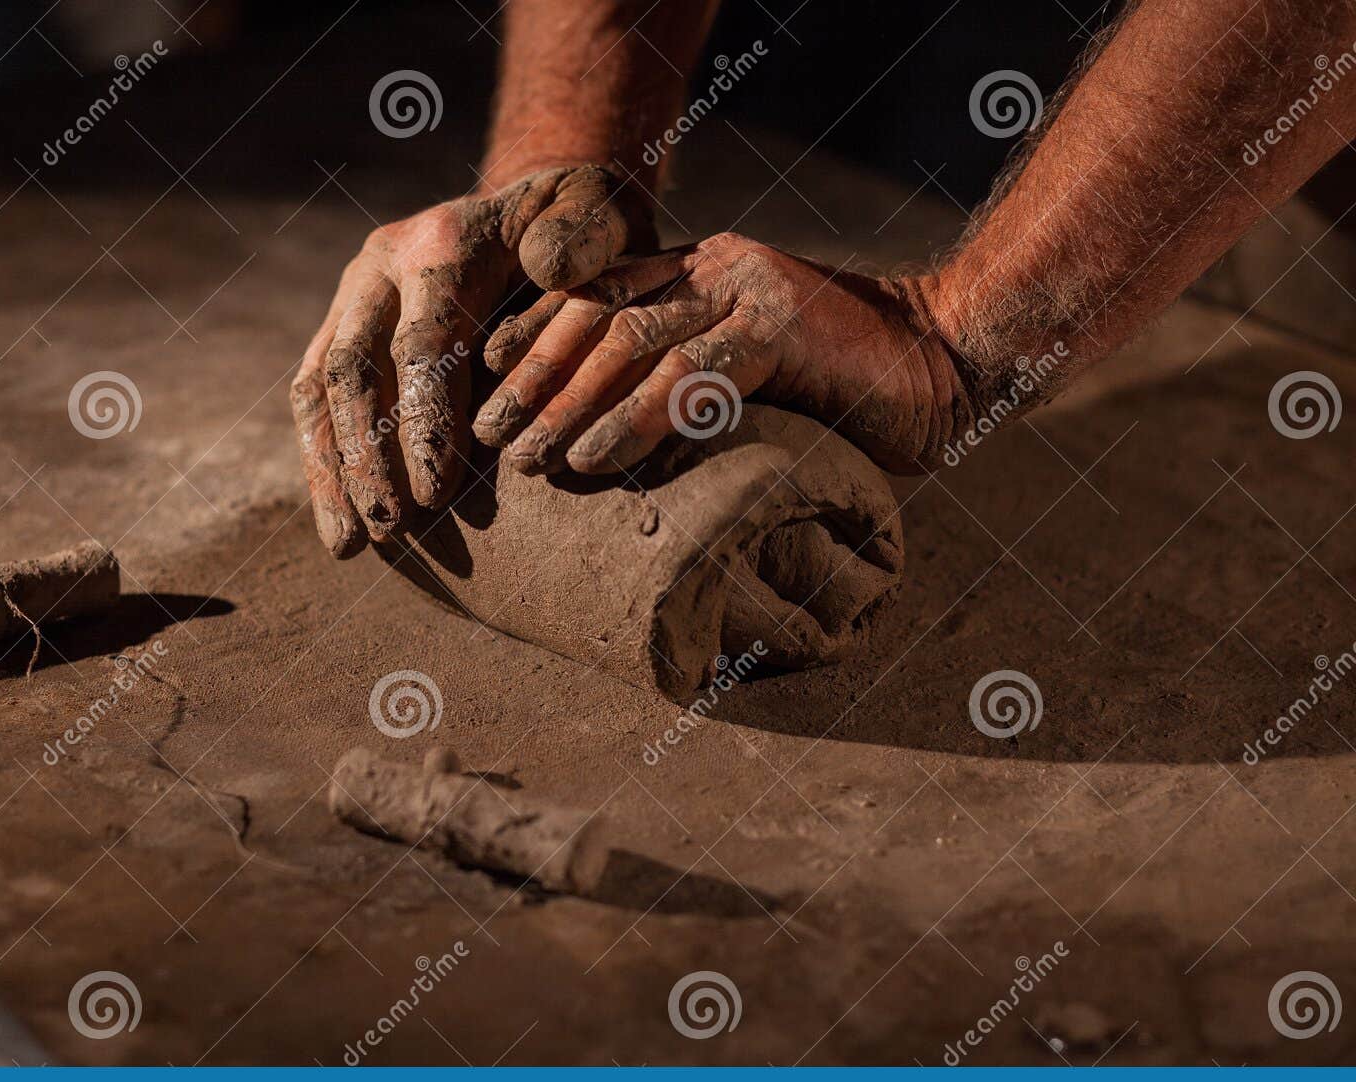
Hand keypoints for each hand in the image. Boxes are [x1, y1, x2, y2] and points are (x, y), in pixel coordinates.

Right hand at [291, 165, 653, 556]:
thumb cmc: (576, 224)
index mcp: (439, 243)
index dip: (425, 420)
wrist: (530, 204)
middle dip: (369, 456)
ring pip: (319, 388)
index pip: (422, 342)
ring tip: (352, 544)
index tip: (437, 492)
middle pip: (355, 369)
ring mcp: (353, 296)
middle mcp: (379, 265)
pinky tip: (342, 524)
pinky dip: (324, 463)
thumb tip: (550, 269)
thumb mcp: (595, 212)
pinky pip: (315, 398)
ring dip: (332, 471)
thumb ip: (582, 235)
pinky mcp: (341, 326)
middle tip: (391, 527)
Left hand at [473, 232, 972, 476]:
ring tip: (529, 461)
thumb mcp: (750, 373)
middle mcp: (715, 266)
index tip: (485, 384)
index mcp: (701, 269)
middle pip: (596, 317)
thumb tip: (610, 437)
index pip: (594, 294)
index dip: (532, 336)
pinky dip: (635, 421)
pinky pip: (689, 375)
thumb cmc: (846, 386)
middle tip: (490, 438)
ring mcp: (747, 288)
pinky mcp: (780, 325)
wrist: (949, 363)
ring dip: (569, 406)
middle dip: (534, 380)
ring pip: (629, 343)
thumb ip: (690, 378)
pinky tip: (597, 460)